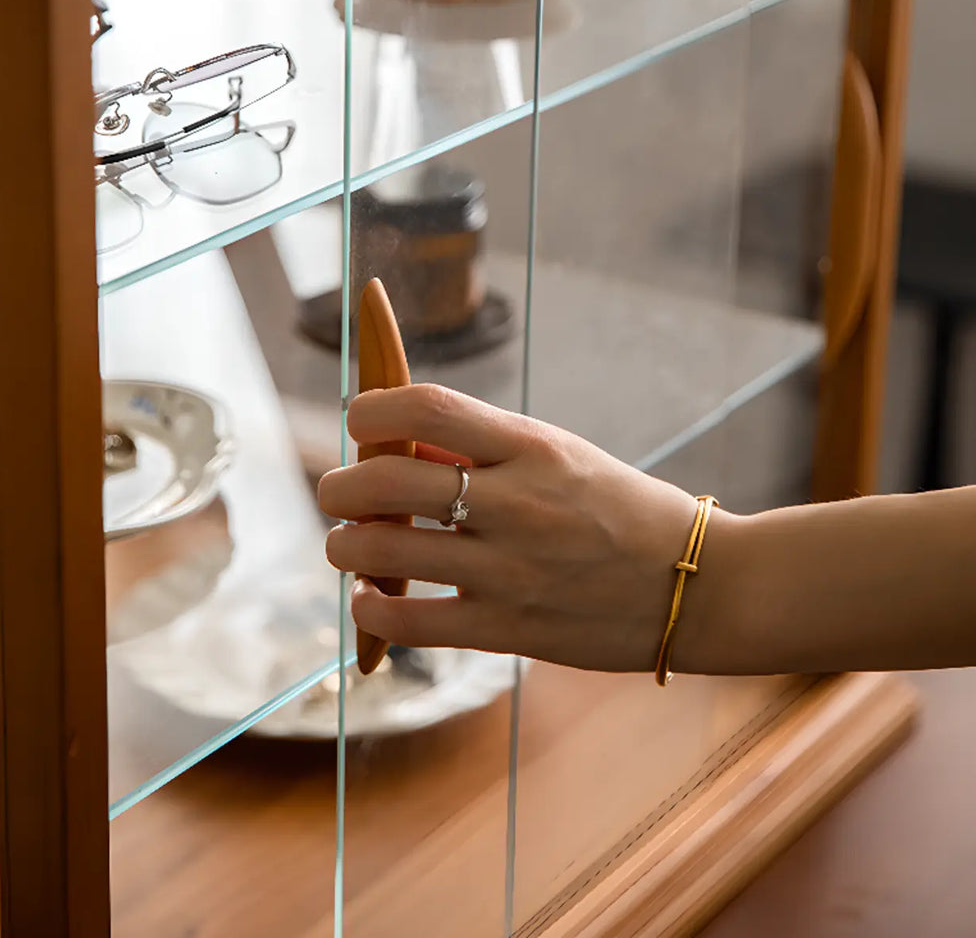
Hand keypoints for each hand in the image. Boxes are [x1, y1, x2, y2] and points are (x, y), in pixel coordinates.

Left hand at [318, 384, 733, 672]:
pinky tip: (370, 601)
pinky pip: (413, 623)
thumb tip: (403, 448)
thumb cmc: (626, 511)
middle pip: (385, 482)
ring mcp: (511, 568)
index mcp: (532, 446)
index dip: (372, 410)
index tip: (359, 422)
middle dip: (339, 487)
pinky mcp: (510, 628)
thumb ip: (487, 451)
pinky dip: (374, 611)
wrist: (699, 584)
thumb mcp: (564, 457)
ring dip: (345, 547)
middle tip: (337, 495)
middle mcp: (516, 501)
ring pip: (384, 551)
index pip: (426, 407)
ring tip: (348, 548)